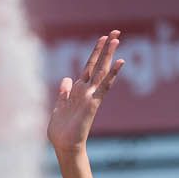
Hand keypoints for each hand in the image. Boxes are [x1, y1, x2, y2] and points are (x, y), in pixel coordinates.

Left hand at [47, 32, 122, 153]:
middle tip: (116, 31)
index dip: (95, 52)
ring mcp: (91, 96)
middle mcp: (86, 91)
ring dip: (109, 55)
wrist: (64, 147)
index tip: (103, 37)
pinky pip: (105, 86)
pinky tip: (120, 62)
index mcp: (77, 91)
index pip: (89, 67)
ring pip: (102, 71)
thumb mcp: (58, 108)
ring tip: (117, 38)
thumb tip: (66, 78)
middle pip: (98, 64)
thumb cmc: (60, 132)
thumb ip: (63, 93)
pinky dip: (112, 74)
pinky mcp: (93, 103)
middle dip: (106, 48)